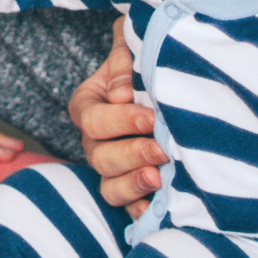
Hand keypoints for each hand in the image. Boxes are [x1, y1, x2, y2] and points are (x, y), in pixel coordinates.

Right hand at [68, 23, 165, 210]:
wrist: (168, 82)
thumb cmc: (146, 62)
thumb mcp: (132, 47)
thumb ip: (125, 60)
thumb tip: (121, 94)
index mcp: (88, 105)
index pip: (93, 120)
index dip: (121, 121)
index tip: (153, 117)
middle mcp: (94, 141)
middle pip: (100, 156)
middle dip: (133, 154)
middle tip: (164, 149)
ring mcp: (112, 167)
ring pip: (109, 186)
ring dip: (134, 184)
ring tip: (159, 179)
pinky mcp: (133, 187)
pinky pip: (128, 207)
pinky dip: (142, 210)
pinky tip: (159, 207)